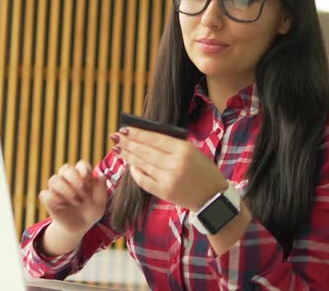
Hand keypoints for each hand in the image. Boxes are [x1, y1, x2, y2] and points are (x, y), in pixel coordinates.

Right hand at [38, 160, 107, 233]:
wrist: (80, 227)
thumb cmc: (91, 211)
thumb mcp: (100, 203)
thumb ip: (101, 189)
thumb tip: (100, 176)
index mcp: (82, 176)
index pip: (81, 164)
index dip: (84, 170)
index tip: (89, 182)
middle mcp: (68, 179)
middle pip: (65, 168)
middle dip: (74, 179)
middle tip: (84, 193)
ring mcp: (57, 189)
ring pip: (53, 179)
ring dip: (66, 190)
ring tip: (76, 202)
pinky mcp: (49, 200)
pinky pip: (44, 194)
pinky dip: (53, 199)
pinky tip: (63, 206)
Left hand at [110, 127, 226, 210]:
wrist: (212, 198)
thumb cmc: (204, 171)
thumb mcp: (194, 152)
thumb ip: (173, 145)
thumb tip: (147, 137)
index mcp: (184, 150)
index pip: (155, 138)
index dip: (138, 133)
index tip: (125, 129)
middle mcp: (175, 164)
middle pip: (145, 151)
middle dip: (128, 143)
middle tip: (115, 137)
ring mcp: (168, 179)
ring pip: (142, 164)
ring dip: (128, 156)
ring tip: (118, 148)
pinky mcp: (164, 192)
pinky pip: (143, 180)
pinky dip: (135, 172)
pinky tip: (130, 165)